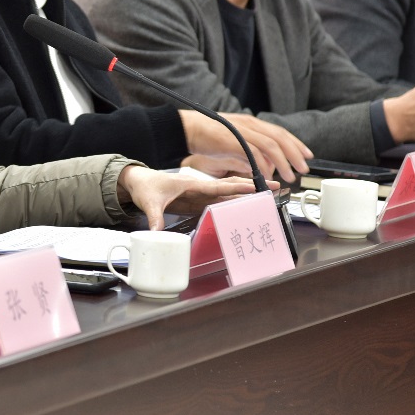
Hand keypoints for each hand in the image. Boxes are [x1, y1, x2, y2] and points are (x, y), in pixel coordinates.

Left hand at [117, 165, 269, 230]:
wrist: (139, 182)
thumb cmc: (146, 186)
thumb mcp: (149, 202)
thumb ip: (155, 218)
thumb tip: (157, 233)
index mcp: (191, 184)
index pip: (218, 186)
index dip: (236, 187)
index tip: (255, 186)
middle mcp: (200, 188)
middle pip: (230, 187)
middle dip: (252, 186)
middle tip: (275, 186)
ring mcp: (200, 195)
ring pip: (228, 194)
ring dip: (247, 195)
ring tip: (267, 196)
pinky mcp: (198, 202)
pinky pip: (219, 202)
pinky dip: (234, 203)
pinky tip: (246, 208)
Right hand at [180, 111, 310, 182]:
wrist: (187, 129)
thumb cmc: (206, 136)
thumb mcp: (233, 141)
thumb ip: (248, 150)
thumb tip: (262, 163)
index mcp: (251, 123)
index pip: (280, 132)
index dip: (296, 144)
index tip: (306, 155)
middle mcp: (250, 125)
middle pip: (280, 138)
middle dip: (295, 154)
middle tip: (303, 168)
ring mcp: (242, 131)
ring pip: (271, 145)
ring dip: (283, 162)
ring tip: (289, 175)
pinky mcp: (233, 140)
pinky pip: (254, 152)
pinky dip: (263, 164)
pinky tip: (266, 175)